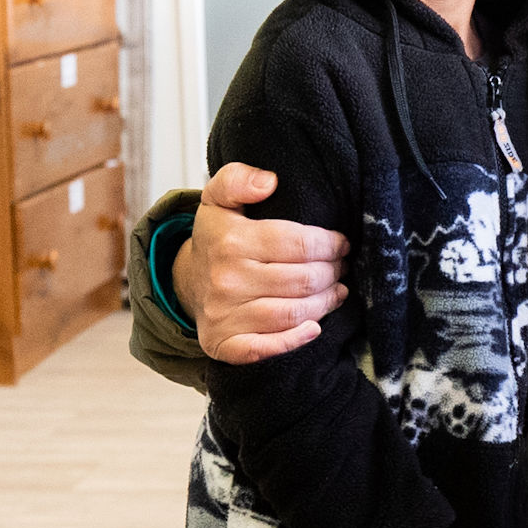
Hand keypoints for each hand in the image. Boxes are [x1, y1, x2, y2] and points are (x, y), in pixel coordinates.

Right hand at [176, 163, 347, 361]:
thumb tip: (269, 181)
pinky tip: (315, 328)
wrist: (186, 280)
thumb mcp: (219, 198)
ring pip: (294, 313)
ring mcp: (223, 315)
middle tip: (341, 267)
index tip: (341, 243)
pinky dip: (295, 340)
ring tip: (337, 290)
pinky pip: (266, 348)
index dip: (329, 244)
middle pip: (303, 280)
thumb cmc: (217, 238)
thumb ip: (238, 179)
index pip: (299, 244)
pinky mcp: (223, 343)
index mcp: (231, 241)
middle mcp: (226, 280)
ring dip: (326, 302)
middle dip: (332, 272)